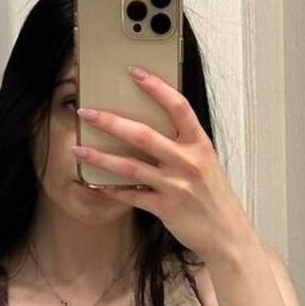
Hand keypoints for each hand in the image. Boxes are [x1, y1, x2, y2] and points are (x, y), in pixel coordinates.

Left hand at [71, 65, 252, 261]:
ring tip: (77, 150)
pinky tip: (93, 184)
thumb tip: (150, 127)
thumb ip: (182, 144)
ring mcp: (176, 186)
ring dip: (100, 157)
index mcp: (199, 144)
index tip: (133, 72)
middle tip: (85, 112)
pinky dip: (111, 190)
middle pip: (143, 135)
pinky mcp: (166, 209)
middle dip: (110, 122)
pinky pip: (131, 196)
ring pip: (130, 166)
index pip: (177, 106)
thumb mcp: (205, 162)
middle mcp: (188, 162)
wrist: (227, 233)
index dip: (156, 87)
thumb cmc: (213, 196)